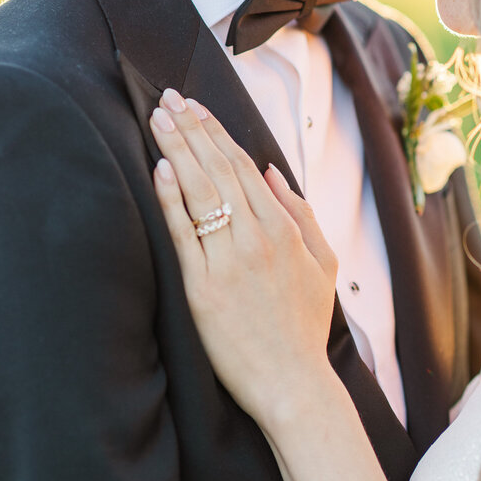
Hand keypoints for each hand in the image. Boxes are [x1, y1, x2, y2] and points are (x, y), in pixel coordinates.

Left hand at [149, 89, 338, 427]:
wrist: (292, 383)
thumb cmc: (304, 325)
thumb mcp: (322, 264)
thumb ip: (300, 212)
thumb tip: (273, 171)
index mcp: (284, 230)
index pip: (244, 166)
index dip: (217, 132)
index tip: (196, 106)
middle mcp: (256, 238)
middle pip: (218, 169)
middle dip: (191, 129)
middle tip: (168, 98)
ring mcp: (228, 262)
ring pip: (200, 192)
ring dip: (177, 150)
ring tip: (158, 119)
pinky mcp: (203, 288)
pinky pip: (184, 233)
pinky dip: (171, 198)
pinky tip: (160, 169)